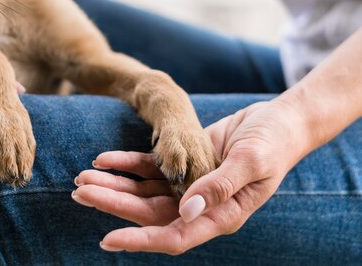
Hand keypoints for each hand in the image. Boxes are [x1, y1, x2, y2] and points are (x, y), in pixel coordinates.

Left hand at [71, 99, 308, 254]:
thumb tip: (186, 212)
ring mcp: (191, 186)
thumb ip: (219, 187)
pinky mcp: (185, 163)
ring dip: (114, 185)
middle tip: (80, 193)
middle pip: (148, 214)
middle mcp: (200, 207)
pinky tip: (104, 158)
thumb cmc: (275, 144)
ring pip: (144, 192)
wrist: (282, 120)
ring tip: (82, 177)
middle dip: (113, 204)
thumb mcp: (251, 162)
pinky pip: (149, 167)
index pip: (173, 237)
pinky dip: (126, 163)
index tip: (107, 239)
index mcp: (221, 216)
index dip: (140, 240)